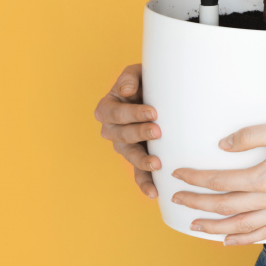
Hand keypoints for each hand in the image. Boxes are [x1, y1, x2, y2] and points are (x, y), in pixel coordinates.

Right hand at [93, 63, 161, 198]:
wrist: (156, 93)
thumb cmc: (145, 81)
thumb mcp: (137, 73)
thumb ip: (130, 78)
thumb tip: (127, 91)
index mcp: (107, 109)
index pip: (118, 113)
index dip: (134, 114)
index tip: (153, 112)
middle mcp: (111, 131)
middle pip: (124, 135)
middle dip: (140, 134)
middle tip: (158, 131)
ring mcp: (123, 147)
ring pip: (131, 156)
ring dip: (143, 161)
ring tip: (157, 164)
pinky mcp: (138, 158)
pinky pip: (139, 174)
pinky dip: (145, 183)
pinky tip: (154, 192)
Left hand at [171, 116, 265, 245]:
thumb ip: (250, 135)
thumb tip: (223, 144)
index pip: (221, 182)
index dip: (197, 179)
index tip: (179, 174)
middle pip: (226, 207)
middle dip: (198, 203)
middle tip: (177, 199)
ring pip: (242, 226)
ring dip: (214, 227)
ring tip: (195, 225)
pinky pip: (265, 233)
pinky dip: (244, 240)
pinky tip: (230, 240)